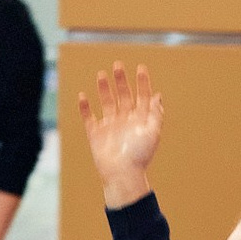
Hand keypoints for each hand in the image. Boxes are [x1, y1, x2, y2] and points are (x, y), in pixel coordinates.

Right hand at [77, 62, 163, 208]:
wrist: (122, 175)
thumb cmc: (140, 155)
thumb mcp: (153, 132)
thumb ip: (155, 113)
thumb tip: (157, 95)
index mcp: (140, 120)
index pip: (142, 96)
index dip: (142, 82)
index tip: (141, 67)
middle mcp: (126, 120)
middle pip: (124, 95)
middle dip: (121, 80)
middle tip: (118, 65)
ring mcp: (110, 126)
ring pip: (107, 102)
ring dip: (104, 88)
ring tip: (101, 74)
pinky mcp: (96, 134)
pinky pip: (89, 118)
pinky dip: (85, 107)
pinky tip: (83, 96)